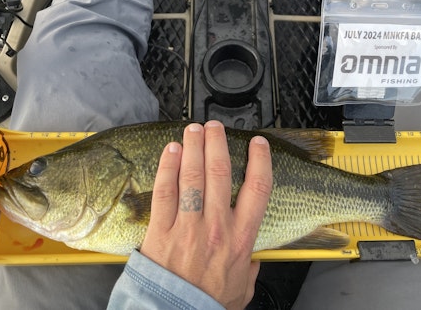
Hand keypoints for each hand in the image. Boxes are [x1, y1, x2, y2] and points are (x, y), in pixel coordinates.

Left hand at [140, 121, 272, 308]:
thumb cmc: (207, 304)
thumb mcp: (242, 289)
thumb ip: (249, 268)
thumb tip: (252, 259)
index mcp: (240, 238)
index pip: (257, 189)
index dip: (260, 161)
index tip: (258, 144)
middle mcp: (216, 226)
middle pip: (220, 173)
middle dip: (218, 144)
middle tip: (215, 127)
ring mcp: (187, 226)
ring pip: (192, 176)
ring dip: (193, 148)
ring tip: (193, 130)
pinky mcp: (160, 230)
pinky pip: (164, 192)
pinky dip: (167, 168)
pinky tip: (170, 151)